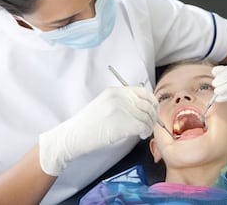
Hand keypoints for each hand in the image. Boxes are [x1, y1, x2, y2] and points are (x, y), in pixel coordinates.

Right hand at [39, 86, 158, 175]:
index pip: (143, 92)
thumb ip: (122, 102)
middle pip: (147, 105)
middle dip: (153, 116)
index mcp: (115, 91)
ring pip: (146, 117)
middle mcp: (119, 97)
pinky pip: (143, 126)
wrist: (73, 136)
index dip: (152, 102)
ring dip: (149, 126)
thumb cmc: (88, 124)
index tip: (153, 110)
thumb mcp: (104, 104)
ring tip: (144, 132)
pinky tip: (141, 135)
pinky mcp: (122, 123)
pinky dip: (145, 132)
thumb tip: (144, 107)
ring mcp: (121, 109)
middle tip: (151, 124)